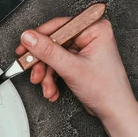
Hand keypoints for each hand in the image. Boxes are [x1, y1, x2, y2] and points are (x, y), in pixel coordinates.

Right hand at [16, 18, 137, 120]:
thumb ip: (48, 51)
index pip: (58, 26)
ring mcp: (82, 49)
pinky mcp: (77, 62)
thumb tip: (29, 37)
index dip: (38, 39)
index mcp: (94, 29)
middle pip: (52, 43)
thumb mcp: (72, 68)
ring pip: (52, 57)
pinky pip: (56, 65)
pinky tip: (53, 89)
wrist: (113, 110)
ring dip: (46, 75)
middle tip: (35, 73)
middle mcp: (88, 36)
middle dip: (42, 63)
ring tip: (47, 87)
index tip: (24, 49)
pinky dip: (51, 79)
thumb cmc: (106, 88)